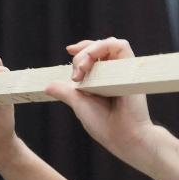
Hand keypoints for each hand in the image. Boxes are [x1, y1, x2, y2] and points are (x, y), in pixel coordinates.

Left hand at [45, 38, 158, 165]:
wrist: (123, 136)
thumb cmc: (104, 124)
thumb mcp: (79, 104)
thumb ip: (65, 92)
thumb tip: (47, 86)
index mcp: (104, 81)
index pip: (95, 55)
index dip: (82, 50)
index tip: (69, 50)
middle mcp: (115, 74)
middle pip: (99, 47)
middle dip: (82, 54)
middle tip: (76, 74)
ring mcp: (124, 70)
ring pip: (110, 43)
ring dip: (91, 50)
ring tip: (82, 69)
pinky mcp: (131, 69)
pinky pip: (121, 46)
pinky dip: (104, 46)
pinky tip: (91, 60)